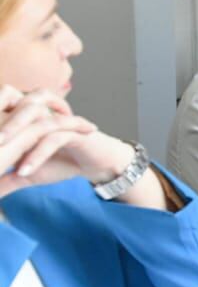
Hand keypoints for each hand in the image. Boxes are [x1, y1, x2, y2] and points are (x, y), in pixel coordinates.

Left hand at [0, 86, 119, 197]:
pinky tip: (24, 171)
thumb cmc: (62, 161)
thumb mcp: (29, 173)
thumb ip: (7, 180)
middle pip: (13, 107)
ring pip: (34, 119)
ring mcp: (58, 119)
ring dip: (15, 132)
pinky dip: (37, 155)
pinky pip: (53, 139)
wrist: (98, 163)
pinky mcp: (75, 131)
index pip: (2, 106)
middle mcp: (41, 112)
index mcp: (26, 117)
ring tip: (0, 150)